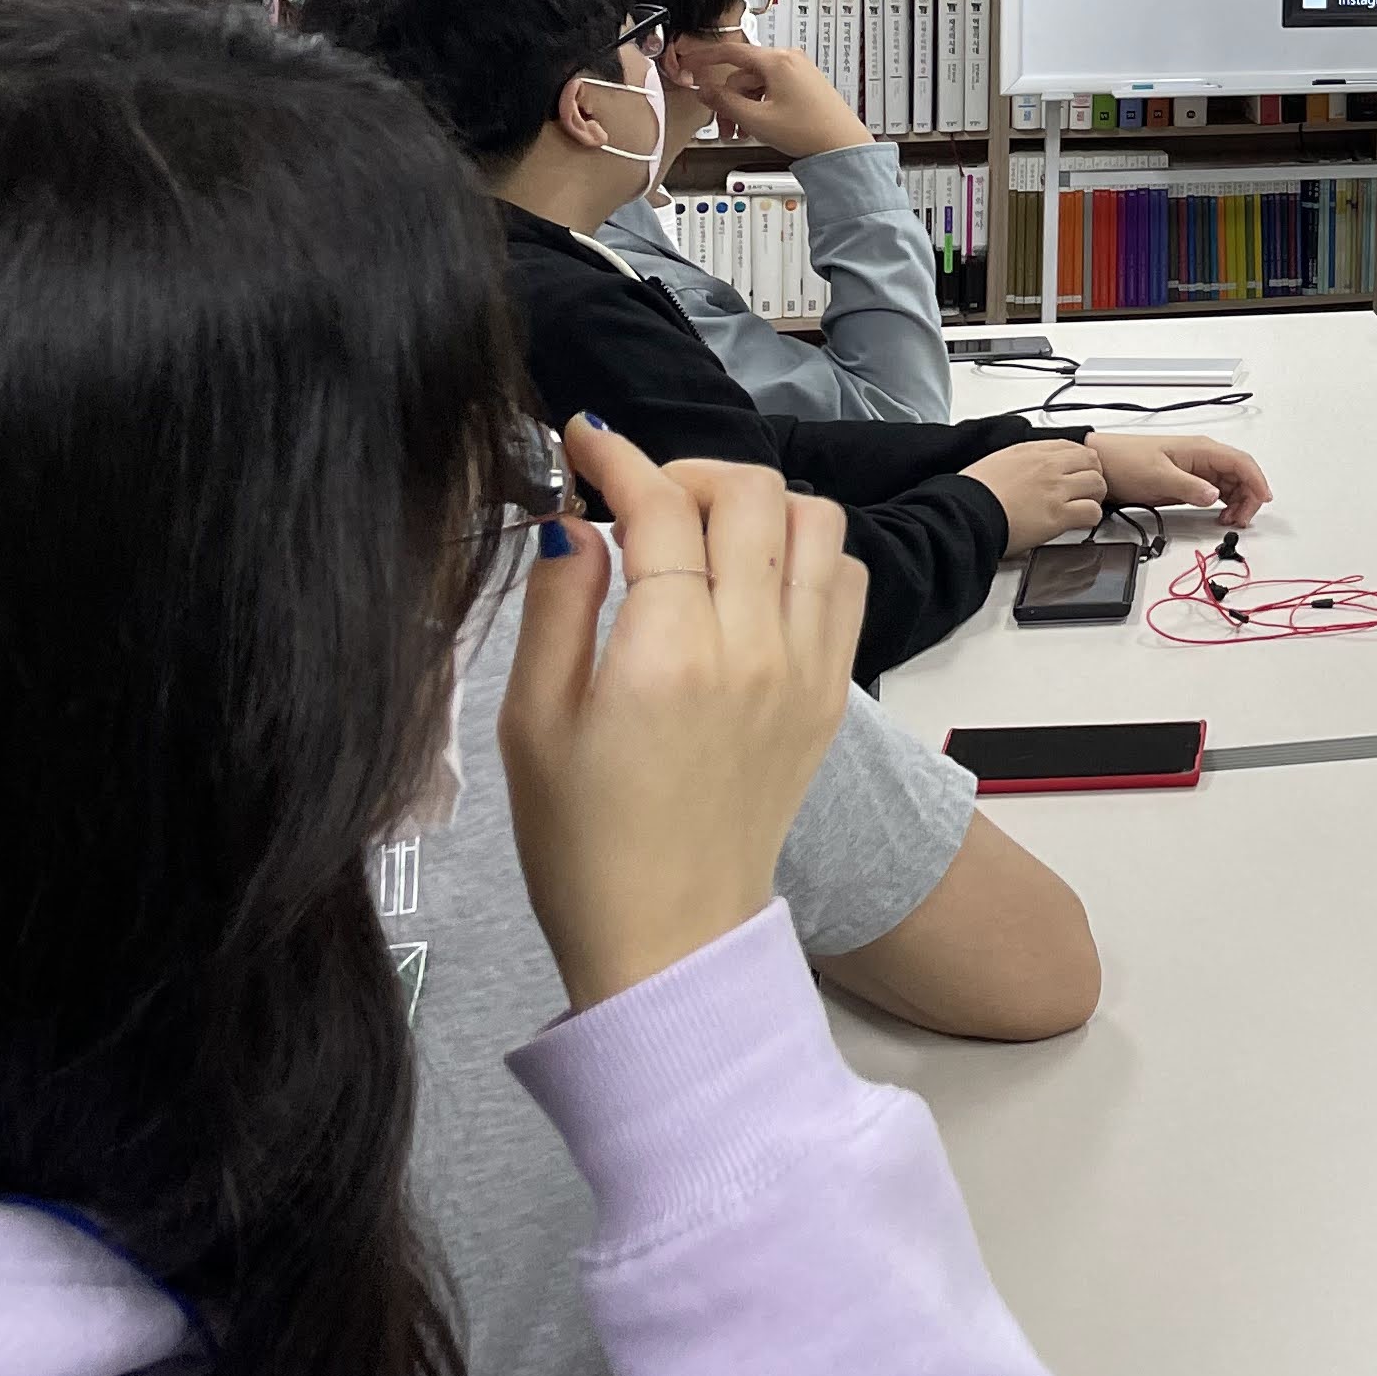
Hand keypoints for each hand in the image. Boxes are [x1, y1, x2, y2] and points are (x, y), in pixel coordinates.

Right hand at [500, 421, 862, 1013]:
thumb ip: (556, 609)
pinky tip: (751, 577)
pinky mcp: (832, 689)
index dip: (618, 459)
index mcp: (669, 656)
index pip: (661, 509)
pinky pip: (844, 579)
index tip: (584, 440)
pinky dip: (805, 552)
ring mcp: (806, 666)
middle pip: (750, 494)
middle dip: (686, 471)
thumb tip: (572, 524)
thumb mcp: (532, 725)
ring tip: (698, 532)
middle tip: (637, 497)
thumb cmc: (584, 844)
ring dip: (756, 504)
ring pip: (814, 522)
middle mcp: (753, 648)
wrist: (669, 934)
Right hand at [667, 35, 873, 157]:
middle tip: (722, 124)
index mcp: (777, 61)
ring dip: (743, 106)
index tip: (688, 63)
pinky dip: (758, 105)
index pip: (730, 51)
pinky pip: (771, 89)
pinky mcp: (804, 84)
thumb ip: (724, 102)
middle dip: (728, 101)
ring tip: (740, 131)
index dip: (704, 58)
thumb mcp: (756, 118)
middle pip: (742, 74)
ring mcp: (798, 71)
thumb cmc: (810, 130)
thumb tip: (705, 91)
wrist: (843, 145)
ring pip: (756, 84)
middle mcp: (789, 60)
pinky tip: (756, 126)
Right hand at [966, 436, 1106, 555]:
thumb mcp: (994, 462)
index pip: (1070, 446)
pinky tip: (1081, 522)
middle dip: (1093, 474)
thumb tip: (1022, 470)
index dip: (1079, 460)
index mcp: (1030, 451)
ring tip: (1086, 505)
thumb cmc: (971, 493)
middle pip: (1091, 460)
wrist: (963, 512)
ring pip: (1097, 484)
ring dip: (1095, 495)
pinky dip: (1091, 518)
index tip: (1078, 469)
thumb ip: (1017, 462)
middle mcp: (1047, 466)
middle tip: (1087, 488)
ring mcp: (1055, 489)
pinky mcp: (1058, 515)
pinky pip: (1091, 512)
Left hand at [1085, 429, 1269, 525]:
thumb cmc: (1126, 461)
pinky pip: (1217, 492)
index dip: (1257, 481)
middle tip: (1241, 520)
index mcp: (1200, 449)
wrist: (1101, 464)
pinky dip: (1225, 505)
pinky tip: (1220, 516)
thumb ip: (1189, 487)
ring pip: (1232, 485)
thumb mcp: (1158, 476)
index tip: (1263, 500)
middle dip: (1249, 497)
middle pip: (1241, 474)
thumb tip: (1215, 496)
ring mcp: (1196, 470)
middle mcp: (1202, 457)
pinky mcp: (1188, 482)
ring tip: (1230, 521)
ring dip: (1238, 502)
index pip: (1240, 462)